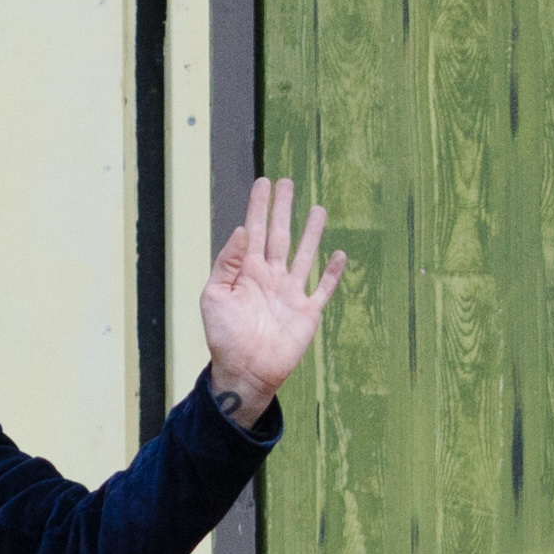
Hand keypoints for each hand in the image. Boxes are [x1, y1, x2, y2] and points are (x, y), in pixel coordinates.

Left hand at [202, 176, 346, 425]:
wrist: (244, 372)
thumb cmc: (223, 337)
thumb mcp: (214, 296)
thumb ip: (228, 263)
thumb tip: (241, 230)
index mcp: (247, 272)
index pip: (254, 230)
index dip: (259, 206)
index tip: (264, 182)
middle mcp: (270, 277)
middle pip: (280, 235)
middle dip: (283, 209)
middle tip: (287, 182)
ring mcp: (290, 293)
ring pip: (304, 255)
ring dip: (312, 232)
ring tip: (318, 208)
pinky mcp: (307, 312)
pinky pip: (322, 288)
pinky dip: (332, 273)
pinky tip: (339, 254)